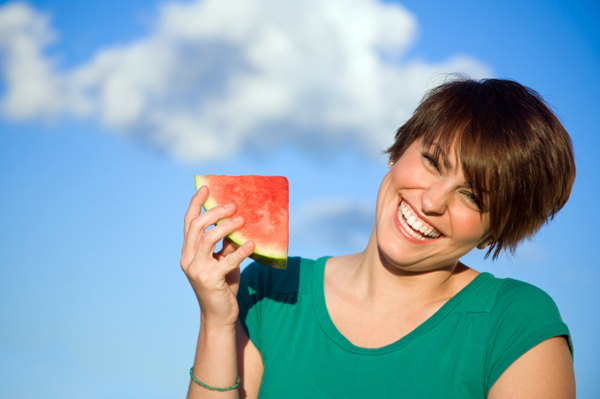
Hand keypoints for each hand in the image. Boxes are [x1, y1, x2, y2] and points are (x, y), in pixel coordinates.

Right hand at [181, 185, 254, 327]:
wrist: (220, 315)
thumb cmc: (222, 285)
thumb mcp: (223, 260)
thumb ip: (225, 243)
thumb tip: (238, 221)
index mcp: (188, 252)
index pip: (189, 222)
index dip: (196, 204)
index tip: (206, 187)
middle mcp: (188, 259)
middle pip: (197, 226)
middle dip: (215, 212)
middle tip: (233, 205)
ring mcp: (196, 270)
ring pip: (207, 239)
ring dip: (226, 226)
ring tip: (242, 220)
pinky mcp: (210, 281)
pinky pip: (226, 260)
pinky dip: (240, 250)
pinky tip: (252, 244)